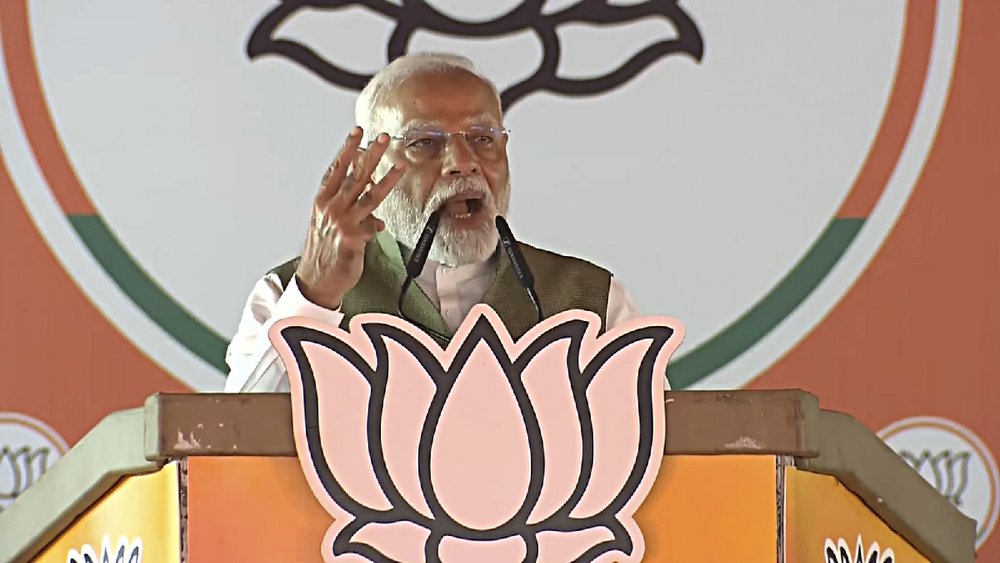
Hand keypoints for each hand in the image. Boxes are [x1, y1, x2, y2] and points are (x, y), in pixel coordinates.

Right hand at [296, 128, 405, 308]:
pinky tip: (380, 227)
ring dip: (386, 179)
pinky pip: (372, 227)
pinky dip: (377, 226)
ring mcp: (342, 223)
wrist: (316, 280)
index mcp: (323, 202)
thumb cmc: (324, 252)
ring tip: (399, 165)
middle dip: (370, 155)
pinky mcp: (352, 239)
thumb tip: (375, 217)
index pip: (337, 169)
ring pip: (369, 196)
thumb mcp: (330, 226)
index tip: (358, 132)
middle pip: (355, 176)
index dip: (348, 149)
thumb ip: (351, 214)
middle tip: (383, 138)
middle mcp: (331, 209)